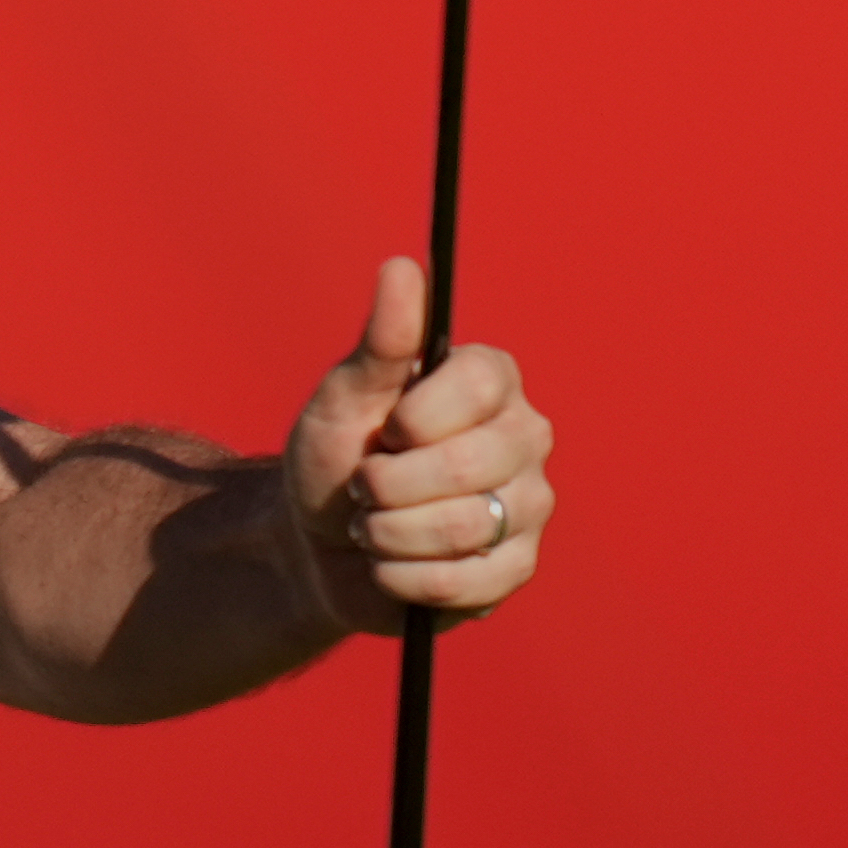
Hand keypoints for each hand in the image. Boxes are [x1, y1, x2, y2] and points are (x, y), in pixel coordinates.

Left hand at [280, 256, 553, 633]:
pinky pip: (466, 581)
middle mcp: (525, 438)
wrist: (317, 542)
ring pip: (464, 526)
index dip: (416, 416)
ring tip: (370, 524)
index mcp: (489, 382)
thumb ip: (380, 339)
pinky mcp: (516, 568)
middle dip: (388, 483)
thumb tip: (402, 266)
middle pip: (470, 464)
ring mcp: (529, 506)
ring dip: (388, 532)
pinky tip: (386, 564)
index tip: (384, 430)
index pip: (478, 385)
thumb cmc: (334, 455)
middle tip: (363, 484)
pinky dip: (403, 576)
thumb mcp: (343, 396)